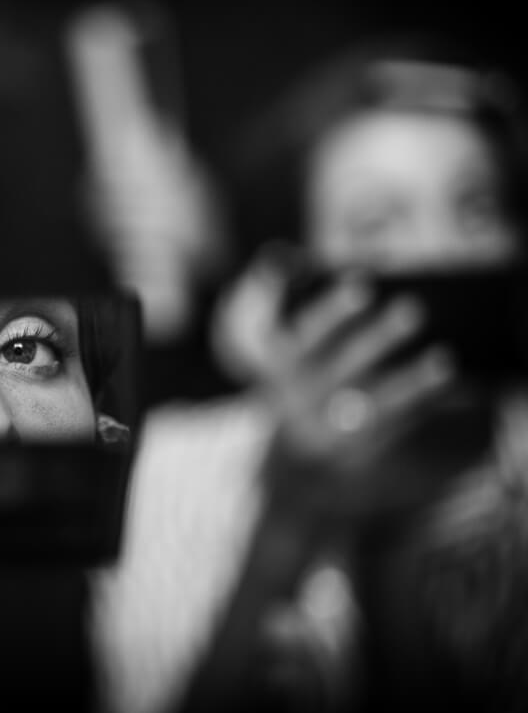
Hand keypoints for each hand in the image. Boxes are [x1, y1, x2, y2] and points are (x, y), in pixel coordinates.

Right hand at [217, 249, 456, 507]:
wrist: (288, 458)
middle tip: (413, 308)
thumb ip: (270, 294)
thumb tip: (281, 255)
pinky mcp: (355, 445)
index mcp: (280, 365)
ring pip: (371, 400)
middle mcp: (302, 396)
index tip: (363, 285)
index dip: (334, 311)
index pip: (307, 334)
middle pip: (344, 365)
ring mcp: (328, 424)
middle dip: (379, 337)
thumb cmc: (290, 376)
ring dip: (408, 378)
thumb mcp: (269, 341)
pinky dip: (416, 400)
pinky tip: (444, 378)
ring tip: (444, 357)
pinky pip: (391, 422)